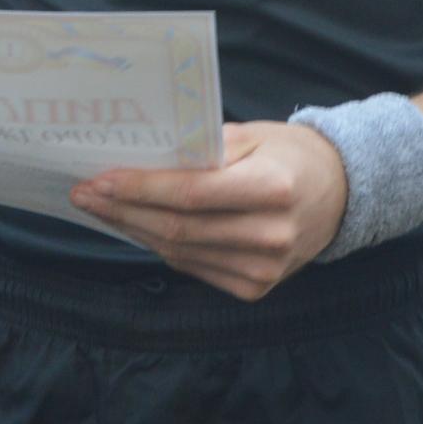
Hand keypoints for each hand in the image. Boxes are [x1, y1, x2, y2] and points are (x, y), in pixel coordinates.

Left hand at [71, 120, 347, 300]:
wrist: (339, 193)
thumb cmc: (286, 154)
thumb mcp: (249, 135)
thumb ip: (199, 148)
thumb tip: (140, 159)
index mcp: (272, 189)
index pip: (189, 194)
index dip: (138, 188)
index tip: (98, 179)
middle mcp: (271, 235)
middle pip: (178, 227)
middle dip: (122, 210)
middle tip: (83, 194)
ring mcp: (265, 268)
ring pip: (179, 252)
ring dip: (134, 230)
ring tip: (101, 209)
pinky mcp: (256, 288)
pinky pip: (194, 267)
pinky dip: (161, 247)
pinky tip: (137, 227)